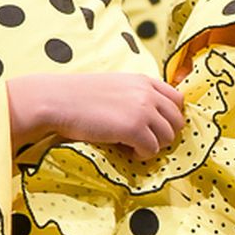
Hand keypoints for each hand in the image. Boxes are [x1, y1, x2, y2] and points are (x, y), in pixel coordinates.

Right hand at [8, 71, 186, 158]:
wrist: (57, 101)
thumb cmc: (78, 96)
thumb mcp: (114, 86)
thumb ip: (135, 95)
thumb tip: (150, 118)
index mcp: (143, 80)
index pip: (177, 100)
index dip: (168, 117)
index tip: (153, 127)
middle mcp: (148, 93)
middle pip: (177, 121)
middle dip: (163, 134)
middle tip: (141, 140)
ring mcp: (143, 110)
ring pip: (168, 137)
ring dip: (152, 146)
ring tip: (130, 145)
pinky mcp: (134, 128)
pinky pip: (152, 149)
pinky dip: (140, 154)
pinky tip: (124, 149)